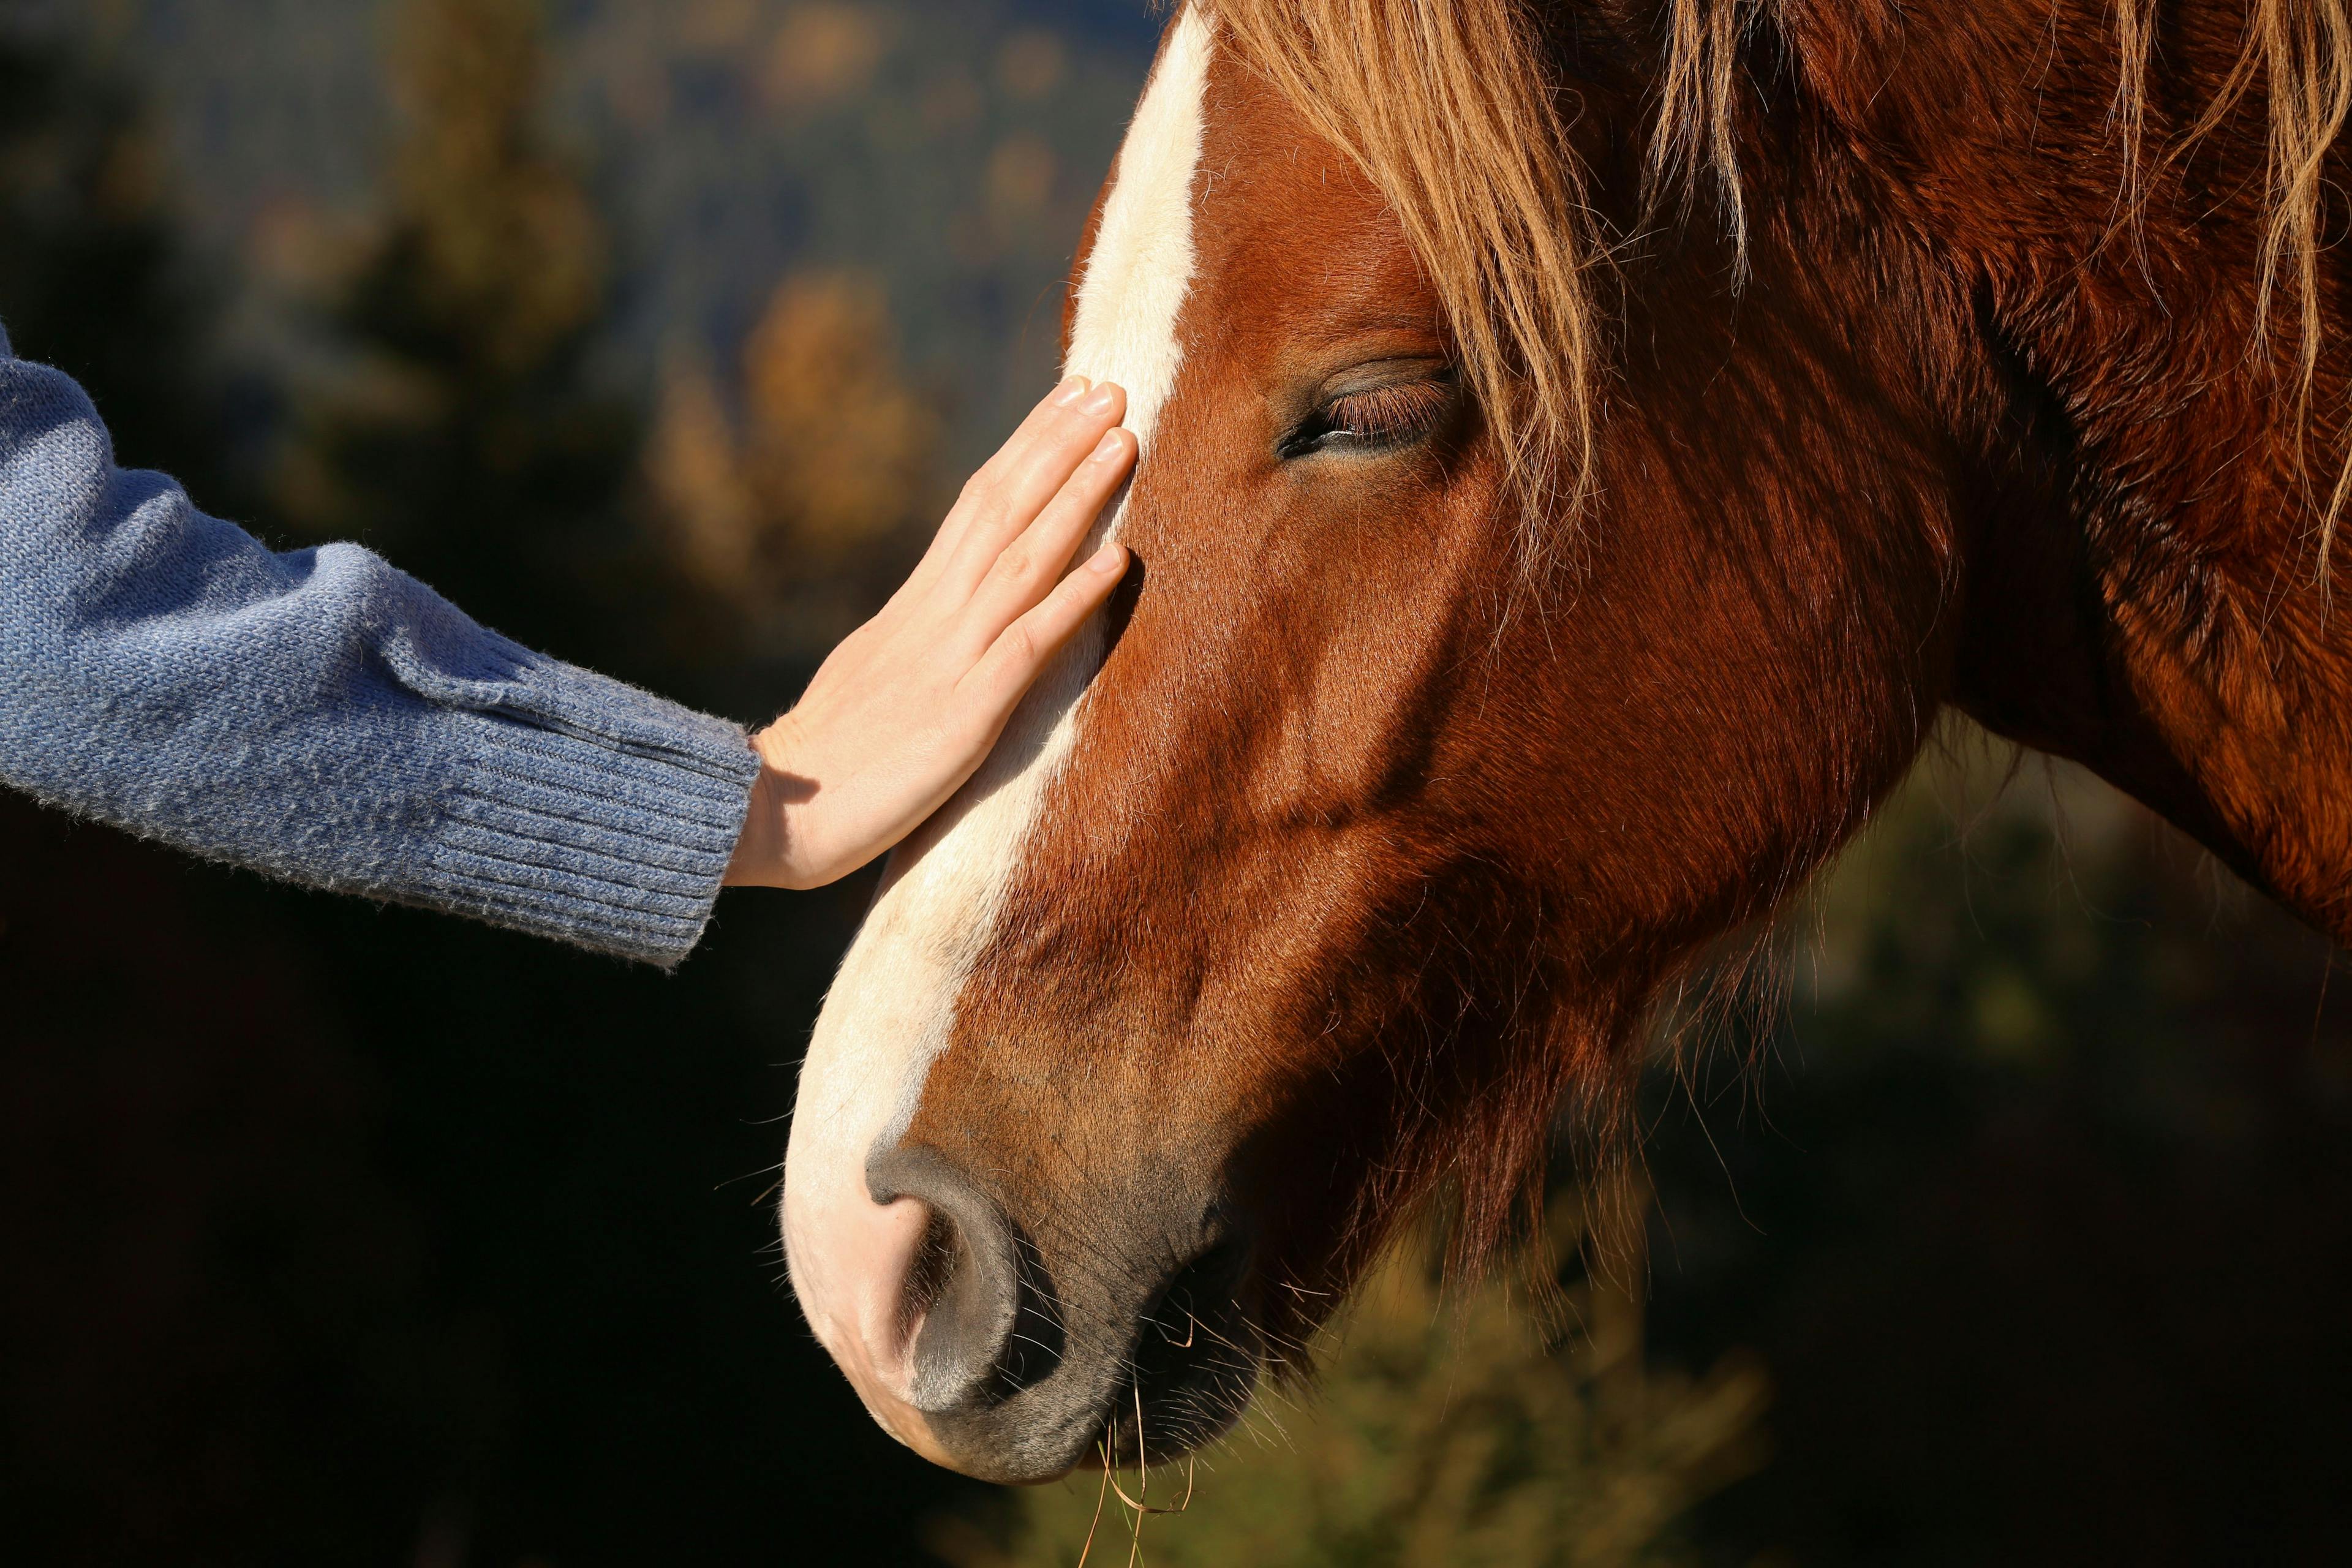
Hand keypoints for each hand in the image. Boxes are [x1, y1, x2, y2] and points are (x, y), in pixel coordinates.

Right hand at [724, 377, 1135, 889]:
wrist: (763, 813)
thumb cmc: (819, 767)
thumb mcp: (870, 679)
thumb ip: (912, 643)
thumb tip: (941, 620)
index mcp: (911, 608)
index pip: (976, 506)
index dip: (1026, 450)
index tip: (1068, 400)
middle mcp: (932, 617)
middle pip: (1001, 508)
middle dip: (1057, 445)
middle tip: (1109, 387)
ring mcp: (949, 660)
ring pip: (1021, 558)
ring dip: (1076, 497)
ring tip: (1123, 442)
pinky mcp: (963, 713)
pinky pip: (1028, 643)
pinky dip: (1074, 596)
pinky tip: (1118, 559)